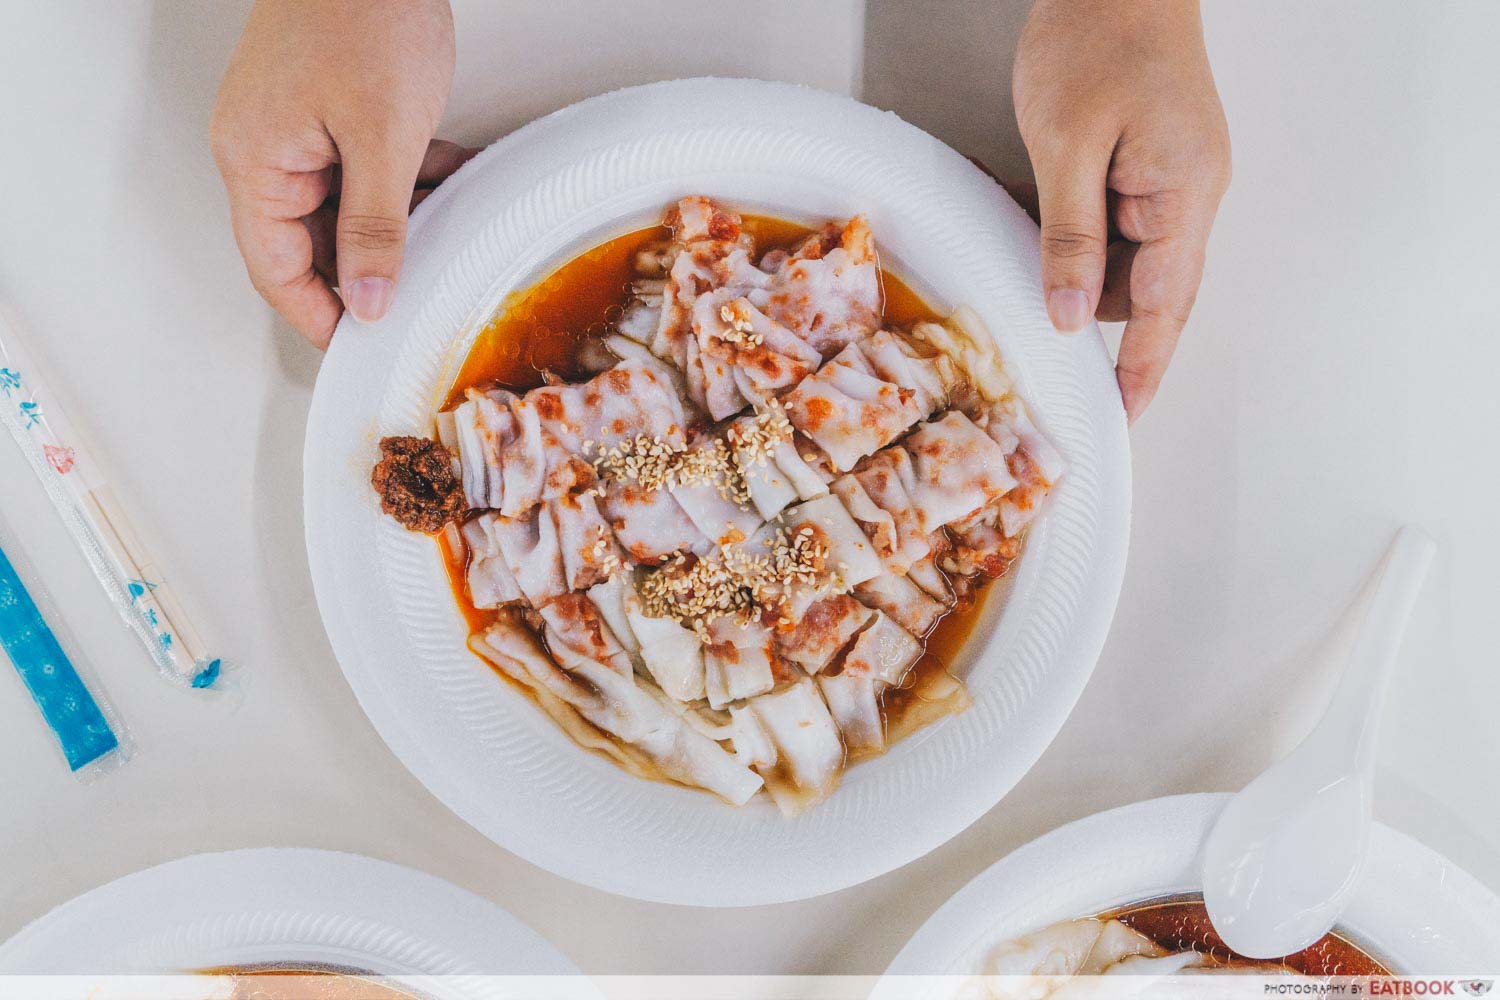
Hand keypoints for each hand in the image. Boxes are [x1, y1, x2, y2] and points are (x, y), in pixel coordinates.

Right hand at [210, 0, 462, 347]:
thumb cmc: (363, 12)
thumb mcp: (383, 136)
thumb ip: (376, 227)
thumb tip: (369, 298)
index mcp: (255, 161)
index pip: (276, 271)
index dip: (321, 318)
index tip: (363, 350)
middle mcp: (265, 149)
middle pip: (308, 246)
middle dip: (366, 273)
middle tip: (415, 303)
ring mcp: (296, 129)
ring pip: (343, 210)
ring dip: (395, 227)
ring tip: (442, 237)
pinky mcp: (329, 110)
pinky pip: (362, 170)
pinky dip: (404, 184)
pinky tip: (447, 182)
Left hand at [1013, 0, 1230, 420]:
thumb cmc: (1099, 38)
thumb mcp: (1069, 143)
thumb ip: (1070, 236)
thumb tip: (1070, 315)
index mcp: (1184, 194)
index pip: (1168, 306)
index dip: (1143, 368)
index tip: (1122, 416)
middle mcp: (1187, 194)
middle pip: (1144, 289)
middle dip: (1087, 307)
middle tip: (1029, 318)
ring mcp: (1168, 179)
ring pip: (1118, 259)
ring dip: (1070, 264)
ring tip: (1021, 238)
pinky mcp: (1143, 164)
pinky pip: (1107, 221)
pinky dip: (1068, 229)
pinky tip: (1030, 209)